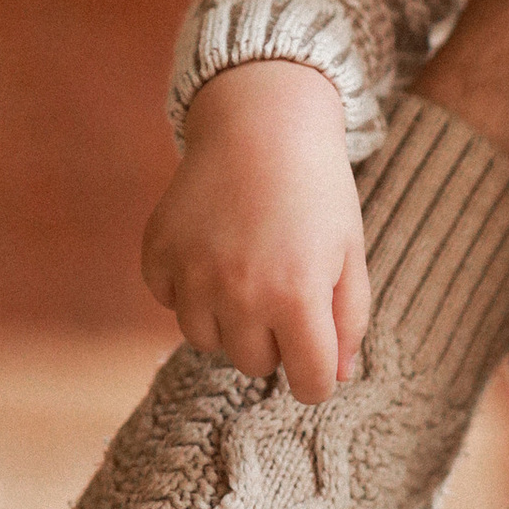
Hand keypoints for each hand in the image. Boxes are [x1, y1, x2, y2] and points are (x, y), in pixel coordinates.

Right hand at [143, 60, 368, 403]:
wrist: (262, 123)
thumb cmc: (318, 191)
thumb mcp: (351, 253)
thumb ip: (349, 321)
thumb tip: (336, 376)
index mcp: (297, 298)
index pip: (308, 384)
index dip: (318, 377)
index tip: (318, 360)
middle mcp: (239, 293)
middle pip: (254, 365)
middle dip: (274, 341)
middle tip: (284, 291)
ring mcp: (192, 274)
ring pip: (207, 340)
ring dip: (228, 320)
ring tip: (248, 272)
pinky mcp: (157, 254)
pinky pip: (170, 301)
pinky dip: (189, 288)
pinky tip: (214, 251)